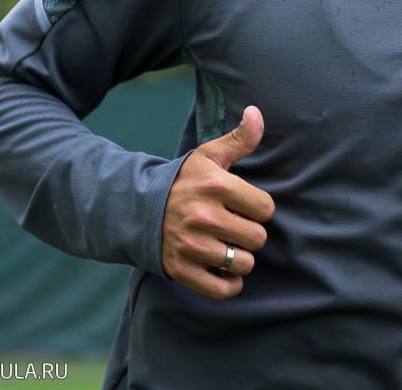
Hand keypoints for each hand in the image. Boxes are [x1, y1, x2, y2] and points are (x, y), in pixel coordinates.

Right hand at [161, 105, 275, 299]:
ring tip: (228, 246)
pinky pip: (222, 289)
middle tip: (235, 226)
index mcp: (215, 186)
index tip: (245, 206)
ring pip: (243, 264)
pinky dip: (229, 284)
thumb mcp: (208, 156)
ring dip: (240, 258)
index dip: (259, 208)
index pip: (266, 208)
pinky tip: (225, 271)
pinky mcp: (180, 270)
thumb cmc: (182, 181)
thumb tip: (256, 112)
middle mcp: (203, 217)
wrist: (136, 208)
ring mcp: (191, 246)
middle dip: (250, 233)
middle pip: (257, 238)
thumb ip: (239, 139)